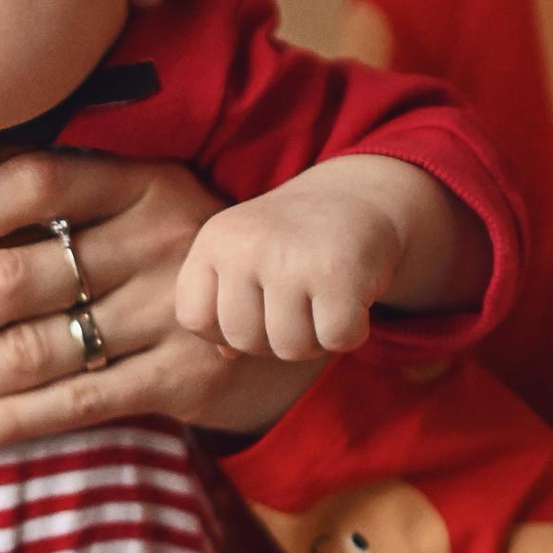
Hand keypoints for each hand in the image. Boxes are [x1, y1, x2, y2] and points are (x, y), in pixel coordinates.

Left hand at [0, 153, 325, 454]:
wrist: (297, 311)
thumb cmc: (175, 259)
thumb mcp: (132, 208)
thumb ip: (46, 210)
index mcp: (133, 177)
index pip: (24, 180)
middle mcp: (154, 236)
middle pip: (7, 280)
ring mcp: (174, 308)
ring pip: (31, 349)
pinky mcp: (189, 376)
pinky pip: (81, 400)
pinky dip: (8, 418)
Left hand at [176, 154, 484, 359]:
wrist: (359, 196)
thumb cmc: (294, 241)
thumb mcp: (246, 259)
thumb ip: (224, 305)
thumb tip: (224, 355)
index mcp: (216, 240)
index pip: (194, 318)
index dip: (224, 328)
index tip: (254, 307)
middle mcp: (247, 245)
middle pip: (242, 340)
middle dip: (273, 338)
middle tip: (298, 305)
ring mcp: (291, 258)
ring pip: (289, 347)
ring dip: (314, 339)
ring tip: (323, 302)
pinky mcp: (338, 272)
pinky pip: (335, 339)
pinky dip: (349, 333)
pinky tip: (352, 302)